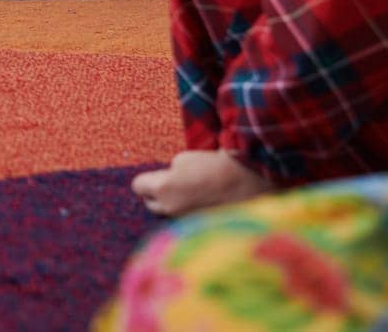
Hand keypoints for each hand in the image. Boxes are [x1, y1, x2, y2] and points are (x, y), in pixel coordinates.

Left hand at [131, 149, 269, 216]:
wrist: (249, 181)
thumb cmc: (214, 165)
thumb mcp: (184, 159)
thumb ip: (169, 172)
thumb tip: (169, 182)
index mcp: (162, 188)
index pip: (137, 186)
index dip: (146, 178)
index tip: (158, 175)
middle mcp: (170, 209)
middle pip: (150, 204)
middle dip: (156, 194)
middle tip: (172, 184)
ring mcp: (185, 221)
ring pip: (169, 215)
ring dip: (174, 206)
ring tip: (191, 194)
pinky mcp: (200, 229)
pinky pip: (186, 222)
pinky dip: (191, 215)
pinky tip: (204, 205)